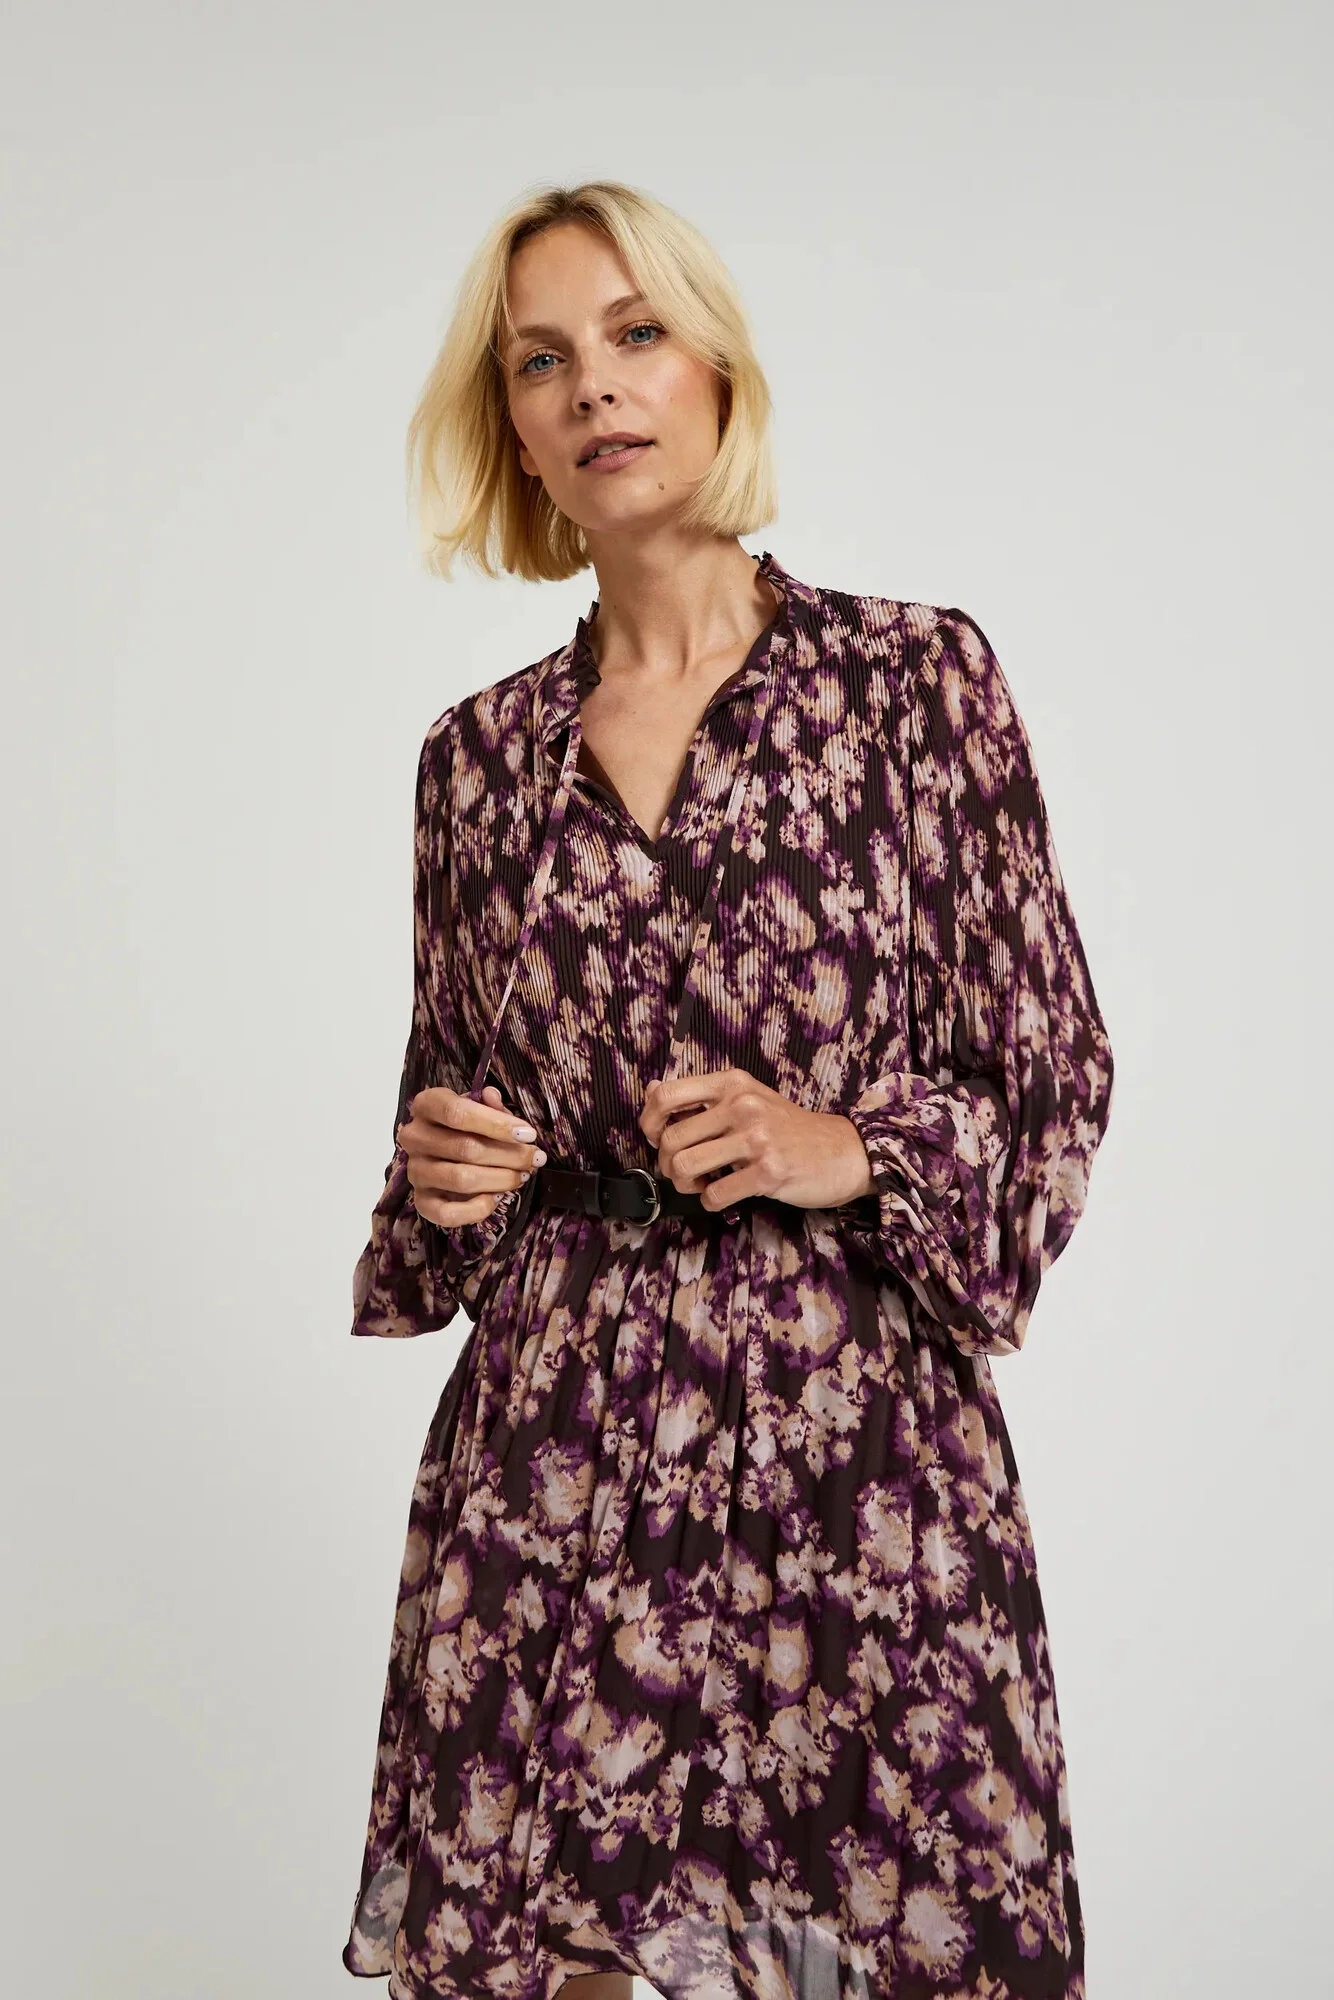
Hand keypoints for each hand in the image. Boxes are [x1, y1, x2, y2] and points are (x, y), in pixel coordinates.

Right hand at [397, 1083, 545, 1227]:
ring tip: (522, 1176)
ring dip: (500, 1179)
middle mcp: (414, 1136)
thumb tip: (493, 1097)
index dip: (496, 1124)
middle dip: (509, 1155)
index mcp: (427, 1104)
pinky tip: (496, 1198)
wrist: (447, 1154)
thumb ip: (491, 1106)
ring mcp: (415, 1170)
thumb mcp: (482, 1109)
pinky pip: (447, 1213)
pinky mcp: (421, 1200)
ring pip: (460, 1179)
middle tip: (535, 1158)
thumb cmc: (468, 1126)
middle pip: (464, 1148)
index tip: (528, 1134)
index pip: (457, 1112)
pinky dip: (477, 1208)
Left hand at [638, 1067, 875, 1212]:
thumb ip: (700, 1096)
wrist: (842, 1151)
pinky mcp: (768, 1172)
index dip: (648, 1121)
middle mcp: (742, 1104)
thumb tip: (651, 1089)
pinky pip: (714, 1194)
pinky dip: (710, 1202)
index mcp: (732, 1083)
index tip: (656, 1138)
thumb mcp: (746, 1099)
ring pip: (685, 1166)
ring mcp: (756, 1138)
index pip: (666, 1094)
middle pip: (670, 1138)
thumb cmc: (788, 1128)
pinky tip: (722, 1196)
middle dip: (666, 1163)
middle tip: (683, 1172)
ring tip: (701, 1185)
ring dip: (684, 1185)